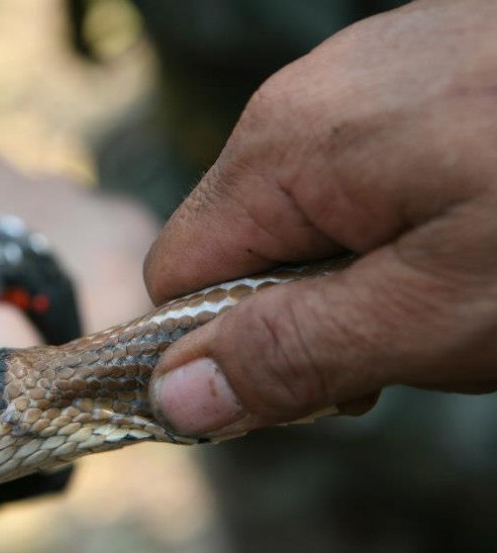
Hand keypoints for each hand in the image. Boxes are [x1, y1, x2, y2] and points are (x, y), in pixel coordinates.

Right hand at [143, 0, 496, 437]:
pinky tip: (476, 228)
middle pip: (241, 242)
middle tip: (403, 345)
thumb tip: (171, 398)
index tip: (308, 388)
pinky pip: (363, 166)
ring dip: (354, 272)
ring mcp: (368, 73)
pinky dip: (397, 220)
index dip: (222, 349)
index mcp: (284, 148)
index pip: (178, 276)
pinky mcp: (423, 69)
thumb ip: (290, 353)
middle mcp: (307, 96)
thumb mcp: (436, 313)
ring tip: (455, 286)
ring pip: (305, 210)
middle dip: (300, 312)